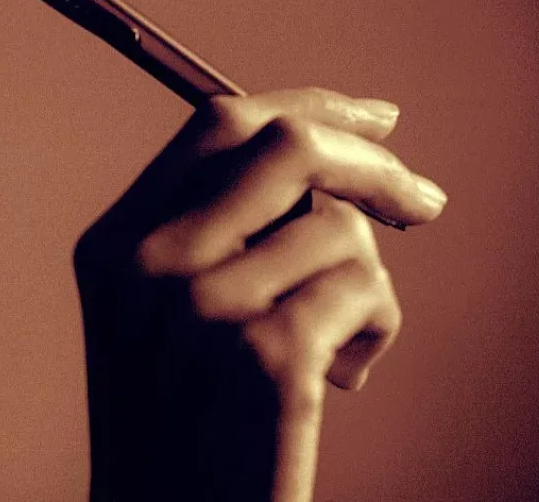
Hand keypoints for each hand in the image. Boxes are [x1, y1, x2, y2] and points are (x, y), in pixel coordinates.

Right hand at [73, 88, 446, 500]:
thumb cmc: (184, 429)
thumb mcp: (163, 320)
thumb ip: (215, 233)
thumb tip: (329, 158)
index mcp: (114, 245)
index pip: (218, 126)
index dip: (307, 107)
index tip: (374, 119)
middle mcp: (147, 265)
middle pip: (286, 148)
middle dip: (374, 161)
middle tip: (424, 200)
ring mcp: (201, 308)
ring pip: (339, 227)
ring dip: (367, 284)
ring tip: (340, 343)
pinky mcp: (264, 358)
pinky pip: (363, 287)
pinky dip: (376, 326)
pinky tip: (345, 371)